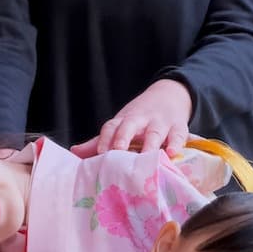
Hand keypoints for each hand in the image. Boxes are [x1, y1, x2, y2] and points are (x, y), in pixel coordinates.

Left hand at [73, 79, 192, 156]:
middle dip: (123, 138)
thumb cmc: (140, 119)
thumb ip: (99, 141)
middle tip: (118, 152)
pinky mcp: (178, 127)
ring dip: (150, 144)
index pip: (110, 127)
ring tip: (147, 157)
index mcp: (124, 121)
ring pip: (154, 133)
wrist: (170, 94)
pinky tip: (172, 153)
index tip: (100, 154)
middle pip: (129, 126)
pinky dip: (176, 143)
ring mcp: (160, 123)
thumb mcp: (121, 126)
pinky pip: (178, 135)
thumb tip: (74, 152)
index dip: (104, 140)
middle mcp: (140, 120)